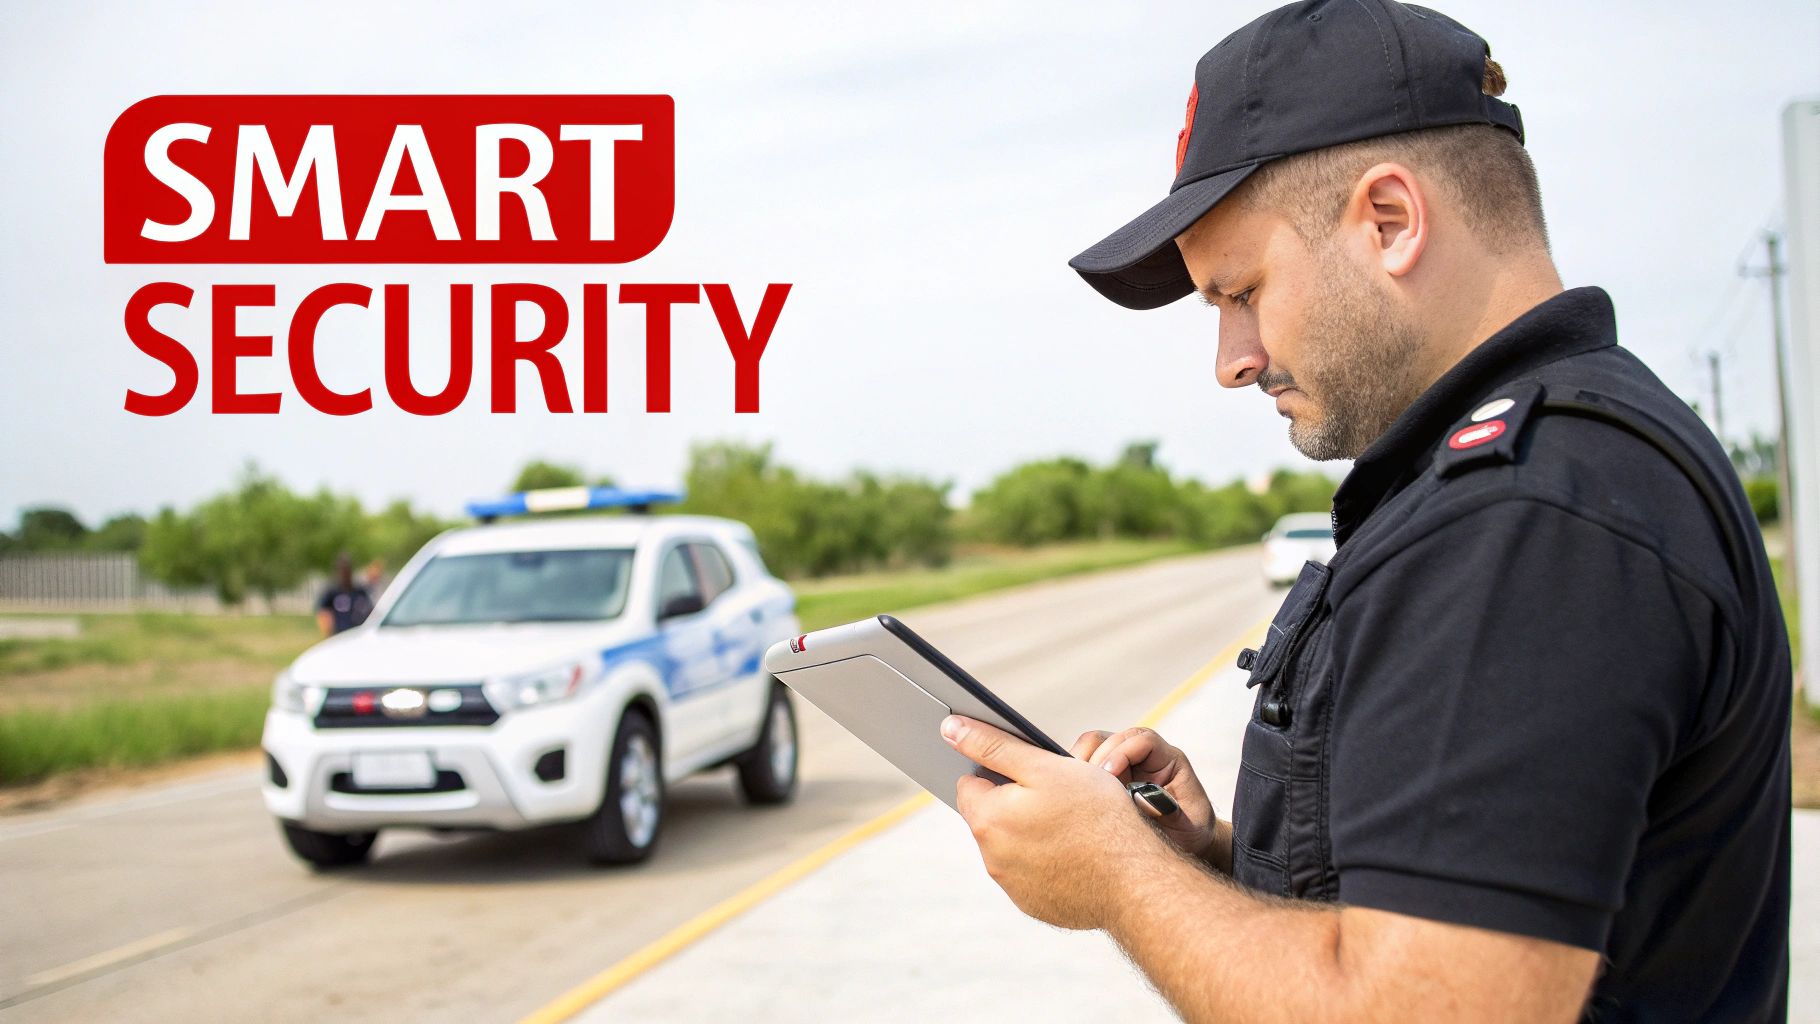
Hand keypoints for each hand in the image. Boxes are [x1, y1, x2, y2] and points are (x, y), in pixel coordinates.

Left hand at [942, 714, 1167, 930]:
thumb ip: (993, 745)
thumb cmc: (1096, 816)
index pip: (970, 782)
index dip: (1000, 771)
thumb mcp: (1044, 767)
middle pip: (990, 816)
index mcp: (987, 819)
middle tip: (1057, 796)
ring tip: (1070, 824)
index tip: (1029, 772)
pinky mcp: (1035, 904)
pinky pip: (1030, 874)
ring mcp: (1013, 886)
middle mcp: (991, 858)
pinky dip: (1044, 861)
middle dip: (1014, 803)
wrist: (1135, 880)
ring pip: (1010, 846)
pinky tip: (1074, 853)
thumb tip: (949, 729)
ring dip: (1028, 833)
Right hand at [1072, 727, 1218, 861]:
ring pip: (1091, 747)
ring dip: (1079, 766)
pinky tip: (1074, 797)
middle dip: (1093, 758)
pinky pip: (1083, 766)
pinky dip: (1074, 777)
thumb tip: (1140, 798)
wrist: (1185, 841)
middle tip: (1086, 788)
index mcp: (1168, 760)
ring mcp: (1123, 763)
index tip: (1108, 777)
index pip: (1142, 739)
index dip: (1122, 752)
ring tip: (1076, 792)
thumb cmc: (1189, 832)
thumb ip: (1168, 812)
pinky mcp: (1107, 776)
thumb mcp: (1188, 826)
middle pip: (1109, 737)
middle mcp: (1143, 756)